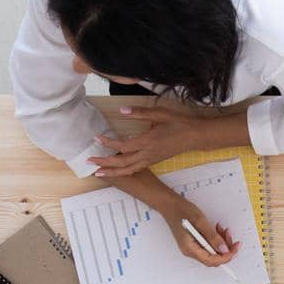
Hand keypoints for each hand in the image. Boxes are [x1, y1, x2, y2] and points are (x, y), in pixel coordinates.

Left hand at [89, 105, 204, 178]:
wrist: (194, 136)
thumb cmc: (178, 123)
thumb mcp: (159, 113)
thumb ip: (139, 112)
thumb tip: (122, 110)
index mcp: (148, 142)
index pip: (123, 146)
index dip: (109, 143)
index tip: (97, 138)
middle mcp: (147, 154)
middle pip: (122, 163)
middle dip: (105, 163)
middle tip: (90, 161)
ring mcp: (150, 159)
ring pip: (128, 170)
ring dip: (112, 172)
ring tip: (98, 173)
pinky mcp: (153, 161)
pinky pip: (135, 169)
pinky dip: (123, 172)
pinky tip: (116, 171)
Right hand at [165, 196, 240, 265]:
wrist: (170, 205)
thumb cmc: (182, 211)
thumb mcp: (200, 222)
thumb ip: (213, 237)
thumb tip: (224, 249)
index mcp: (190, 248)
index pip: (211, 260)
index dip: (226, 256)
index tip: (235, 248)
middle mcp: (190, 251)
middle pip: (213, 257)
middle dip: (225, 248)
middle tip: (231, 237)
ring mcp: (192, 247)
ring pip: (212, 251)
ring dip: (221, 241)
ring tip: (223, 230)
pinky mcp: (194, 242)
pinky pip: (208, 245)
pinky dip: (215, 238)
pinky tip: (217, 229)